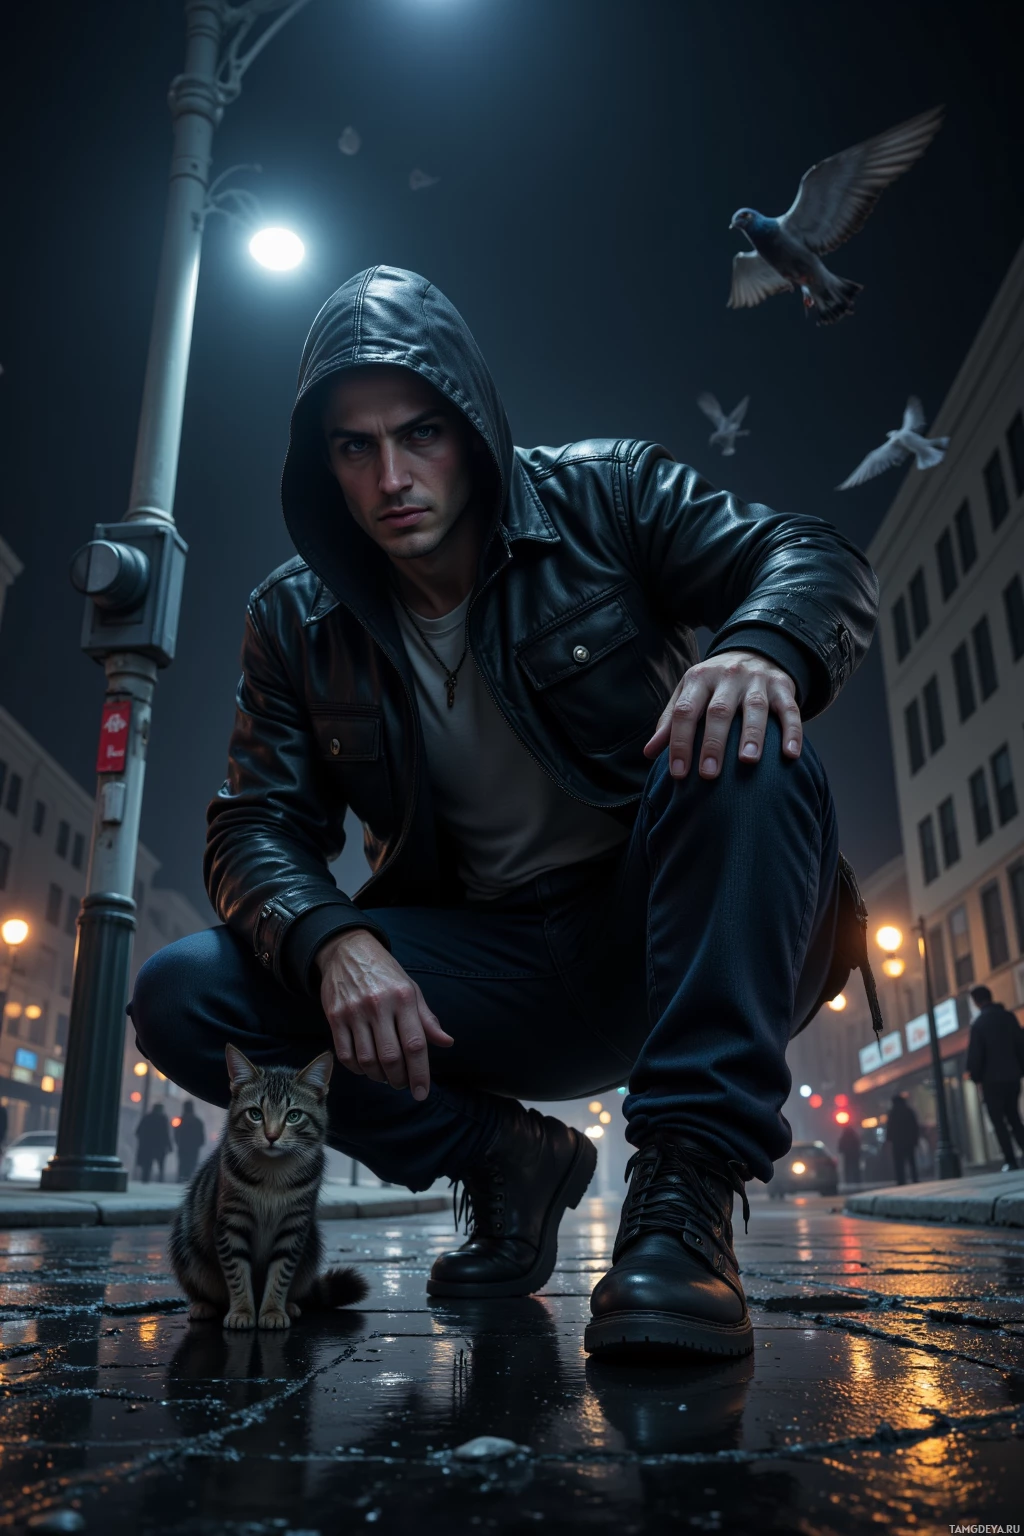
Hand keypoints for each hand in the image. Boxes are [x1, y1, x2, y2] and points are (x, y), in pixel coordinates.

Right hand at [316, 928, 452, 1099]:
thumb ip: (427, 1019)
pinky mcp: (334, 1017)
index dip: (420, 1073)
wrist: (347, 951)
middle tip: (402, 1084)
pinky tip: (366, 1068)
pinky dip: (357, 1069)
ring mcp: (354, 1012)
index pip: (415, 1044)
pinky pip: (345, 1055)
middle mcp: (379, 1005)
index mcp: (403, 998)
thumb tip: (447, 1042)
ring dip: (378, 1077)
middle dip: (399, 1079)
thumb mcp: (411, 989)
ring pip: (367, 1060)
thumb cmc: (384, 973)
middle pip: (391, 1057)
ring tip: (385, 1077)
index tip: (422, 1092)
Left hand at [644, 649, 801, 778]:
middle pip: (718, 711)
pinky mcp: (783, 686)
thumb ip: (670, 721)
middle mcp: (727, 676)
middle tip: (709, 775)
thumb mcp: (689, 693)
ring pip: (755, 707)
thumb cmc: (714, 685)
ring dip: (751, 735)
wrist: (754, 652)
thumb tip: (649, 752)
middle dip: (713, 743)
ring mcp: (757, 680)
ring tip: (748, 761)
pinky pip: (790, 709)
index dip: (680, 742)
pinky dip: (792, 731)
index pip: (685, 711)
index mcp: (699, 678)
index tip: (678, 774)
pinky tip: (790, 754)